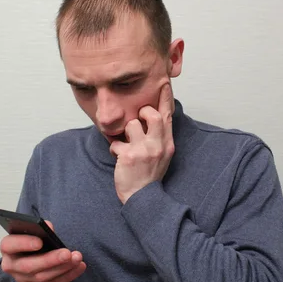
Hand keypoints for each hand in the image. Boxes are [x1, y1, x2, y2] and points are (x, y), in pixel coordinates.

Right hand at [0, 221, 86, 281]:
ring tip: (77, 257)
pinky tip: (80, 266)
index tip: (40, 241)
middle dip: (50, 260)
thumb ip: (38, 228)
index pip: (10, 245)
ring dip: (63, 267)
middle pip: (29, 266)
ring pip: (42, 277)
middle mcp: (12, 265)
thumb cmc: (29, 239)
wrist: (25, 257)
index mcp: (8, 247)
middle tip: (67, 253)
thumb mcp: (30, 231)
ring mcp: (23, 279)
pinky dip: (69, 275)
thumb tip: (49, 227)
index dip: (24, 243)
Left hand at [109, 83, 175, 203]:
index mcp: (167, 143)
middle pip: (154, 115)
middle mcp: (158, 145)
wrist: (143, 198)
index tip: (164, 82)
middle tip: (138, 118)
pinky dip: (114, 149)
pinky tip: (119, 158)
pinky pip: (116, 142)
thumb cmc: (149, 175)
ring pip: (131, 125)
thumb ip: (159, 137)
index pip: (168, 116)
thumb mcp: (162, 155)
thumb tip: (152, 117)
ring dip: (124, 134)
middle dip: (143, 112)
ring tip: (126, 145)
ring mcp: (144, 150)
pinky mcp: (129, 156)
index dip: (165, 98)